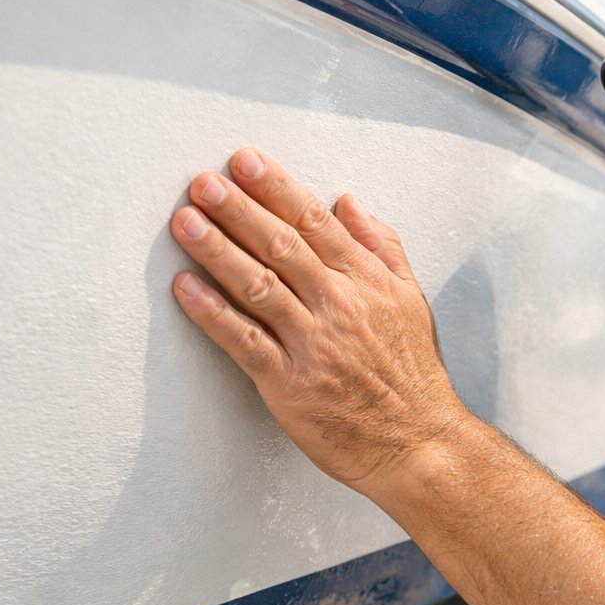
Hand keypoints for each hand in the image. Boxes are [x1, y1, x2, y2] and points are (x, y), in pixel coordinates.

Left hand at [169, 148, 468, 492]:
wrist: (419, 444)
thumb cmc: (414, 376)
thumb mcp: (410, 300)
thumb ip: (381, 247)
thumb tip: (349, 201)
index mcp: (368, 281)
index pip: (315, 221)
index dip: (275, 187)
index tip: (244, 161)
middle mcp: (340, 305)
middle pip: (281, 244)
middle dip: (237, 208)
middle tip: (201, 181)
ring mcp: (314, 344)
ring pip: (258, 285)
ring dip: (217, 250)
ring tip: (184, 221)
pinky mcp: (290, 384)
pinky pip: (244, 341)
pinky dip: (212, 313)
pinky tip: (185, 287)